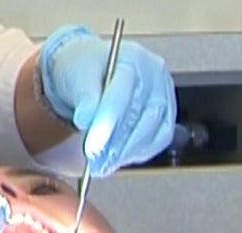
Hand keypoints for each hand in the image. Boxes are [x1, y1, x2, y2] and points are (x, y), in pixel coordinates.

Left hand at [39, 25, 176, 176]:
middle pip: (144, 114)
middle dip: (118, 142)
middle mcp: (154, 76)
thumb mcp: (76, 75)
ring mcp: (164, 96)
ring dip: (128, 151)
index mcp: (133, 58)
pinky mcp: (165, 116)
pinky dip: (138, 152)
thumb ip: (84, 96)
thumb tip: (87, 118)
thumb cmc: (84, 70)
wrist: (90, 73)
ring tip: (103, 164)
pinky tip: (118, 159)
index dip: (108, 121)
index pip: (124, 92)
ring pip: (155, 130)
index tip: (93, 144)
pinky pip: (158, 139)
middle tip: (96, 161)